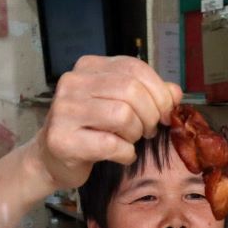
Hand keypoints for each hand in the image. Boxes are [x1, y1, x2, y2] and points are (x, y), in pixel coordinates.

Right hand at [32, 56, 182, 190]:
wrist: (52, 159)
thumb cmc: (90, 131)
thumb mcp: (118, 105)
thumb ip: (148, 94)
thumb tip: (175, 93)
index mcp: (88, 67)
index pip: (134, 68)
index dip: (158, 91)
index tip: (166, 112)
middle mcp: (73, 83)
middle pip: (131, 91)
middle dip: (150, 115)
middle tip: (149, 131)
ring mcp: (64, 111)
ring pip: (122, 115)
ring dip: (136, 134)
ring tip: (131, 141)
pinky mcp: (63, 140)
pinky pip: (110, 144)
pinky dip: (125, 153)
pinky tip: (121, 155)